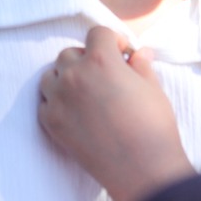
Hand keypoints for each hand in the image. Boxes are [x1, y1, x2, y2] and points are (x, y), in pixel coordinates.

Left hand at [36, 27, 193, 200]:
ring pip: (51, 75)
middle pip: (70, 53)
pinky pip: (46, 101)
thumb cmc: (154, 126)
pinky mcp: (50, 121)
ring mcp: (58, 98)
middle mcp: (74, 75)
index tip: (122, 54)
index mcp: (101, 61)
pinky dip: (58, 101)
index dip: (113, 41)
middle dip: (87, 59)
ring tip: (86, 92)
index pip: (98, 34)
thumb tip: (139, 54)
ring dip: (66, 77)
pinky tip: (78, 112)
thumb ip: (141, 67)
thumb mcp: (154, 90)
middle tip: (105, 75)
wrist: (140, 167)